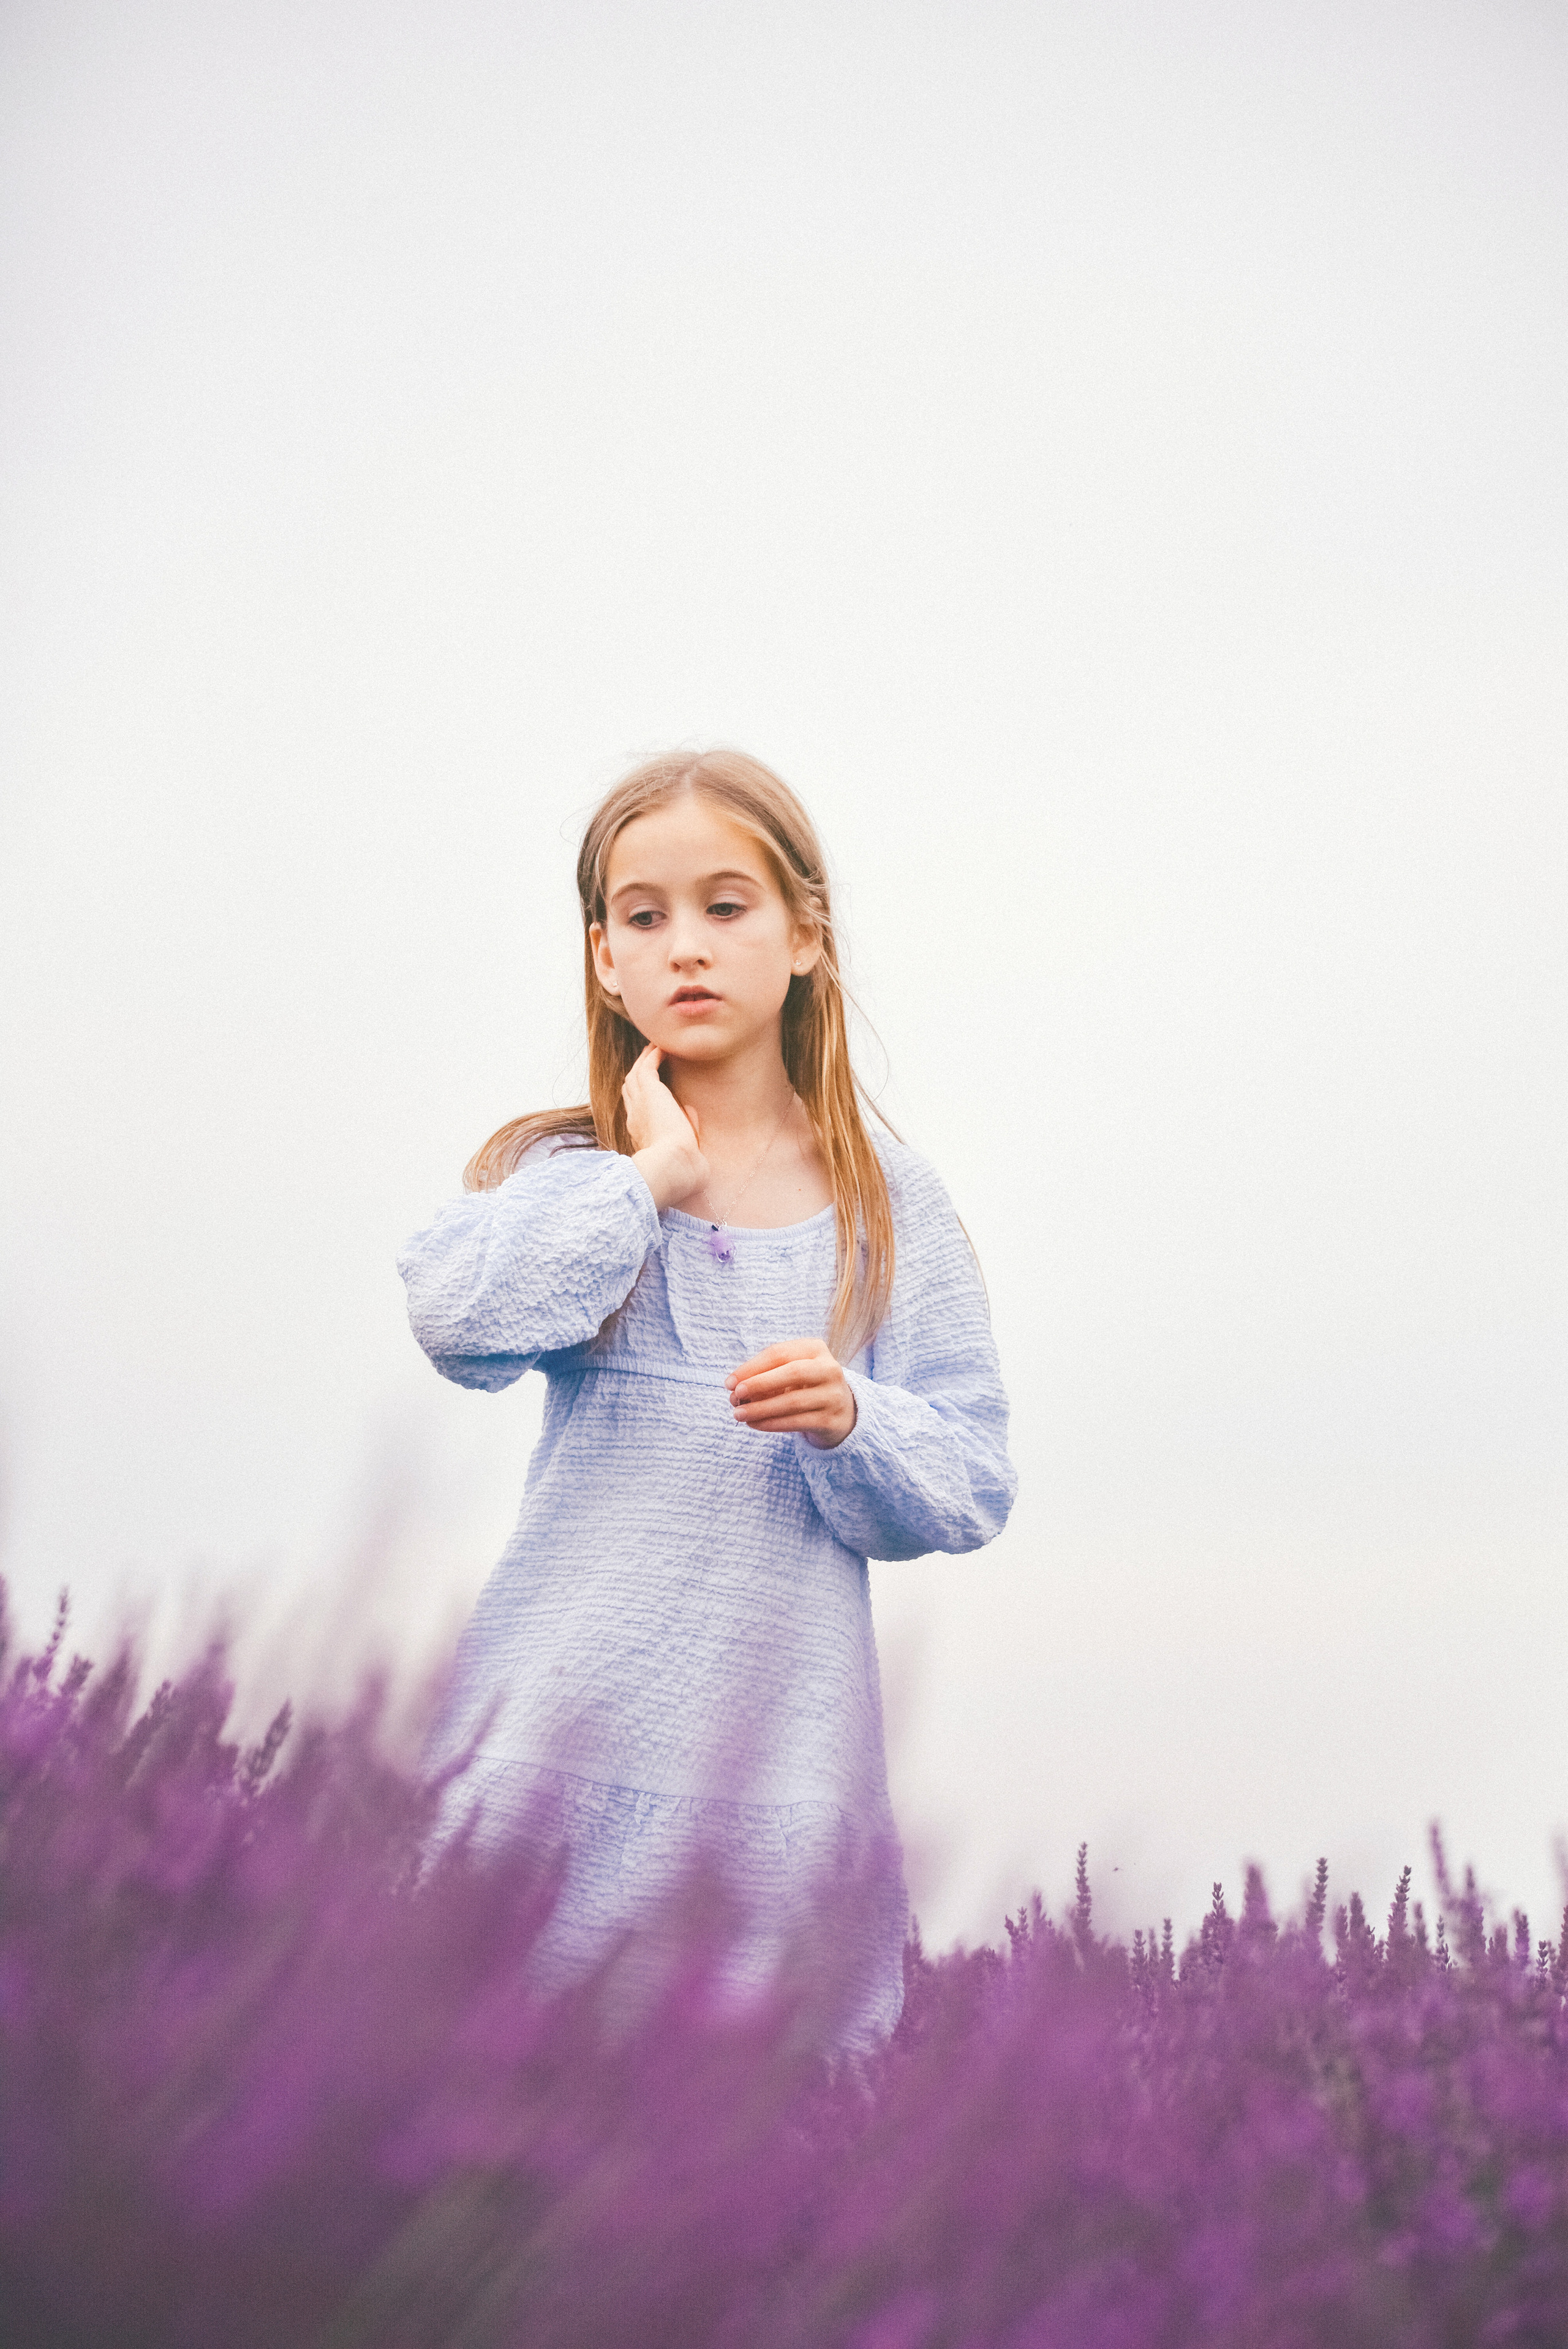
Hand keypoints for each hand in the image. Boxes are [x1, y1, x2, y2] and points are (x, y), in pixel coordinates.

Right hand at [623, 1044, 706, 1209]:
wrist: (674, 1165)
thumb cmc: (682, 1167)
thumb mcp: (685, 1147)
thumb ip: (686, 1128)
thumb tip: (690, 1113)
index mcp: (641, 1134)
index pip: (636, 1110)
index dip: (640, 1097)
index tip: (651, 1087)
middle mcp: (635, 1117)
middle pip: (630, 1089)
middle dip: (638, 1075)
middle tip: (650, 1061)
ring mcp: (640, 1103)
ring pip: (635, 1075)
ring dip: (644, 1061)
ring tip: (655, 1048)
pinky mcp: (649, 1091)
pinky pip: (646, 1066)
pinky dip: (652, 1056)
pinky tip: (662, 1048)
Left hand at [727, 1339, 856, 1448]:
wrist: (841, 1410)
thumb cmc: (805, 1385)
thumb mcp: (790, 1371)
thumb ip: (765, 1374)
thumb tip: (735, 1387)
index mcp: (815, 1348)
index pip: (779, 1353)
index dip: (751, 1367)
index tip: (729, 1382)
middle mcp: (829, 1369)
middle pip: (792, 1372)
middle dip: (760, 1383)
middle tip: (735, 1395)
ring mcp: (833, 1396)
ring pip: (793, 1401)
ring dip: (761, 1408)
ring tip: (738, 1414)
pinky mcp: (831, 1420)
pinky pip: (797, 1422)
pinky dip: (772, 1424)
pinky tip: (754, 1424)